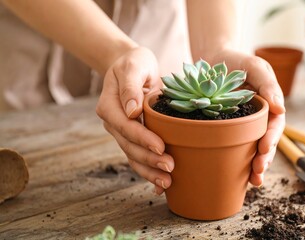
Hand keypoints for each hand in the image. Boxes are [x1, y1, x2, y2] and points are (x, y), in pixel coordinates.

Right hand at [96, 47, 173, 194]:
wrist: (132, 66)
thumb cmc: (134, 63)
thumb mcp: (133, 66)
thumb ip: (130, 86)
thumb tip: (132, 110)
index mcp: (109, 106)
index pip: (125, 126)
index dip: (142, 138)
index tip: (160, 147)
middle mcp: (113, 123)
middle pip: (129, 146)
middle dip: (149, 159)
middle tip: (170, 167)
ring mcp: (122, 133)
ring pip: (133, 156)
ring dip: (149, 171)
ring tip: (167, 182)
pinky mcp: (133, 138)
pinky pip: (138, 157)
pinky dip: (148, 172)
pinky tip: (160, 186)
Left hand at [207, 49, 285, 185]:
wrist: (213, 61)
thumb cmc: (237, 61)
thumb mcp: (255, 66)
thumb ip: (268, 84)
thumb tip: (281, 108)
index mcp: (268, 106)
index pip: (274, 126)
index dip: (271, 139)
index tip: (263, 149)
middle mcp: (258, 119)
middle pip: (266, 142)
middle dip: (264, 158)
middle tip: (258, 171)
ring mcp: (243, 126)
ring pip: (253, 149)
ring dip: (255, 166)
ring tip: (253, 180)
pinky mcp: (228, 130)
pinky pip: (235, 147)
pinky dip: (238, 162)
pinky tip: (238, 176)